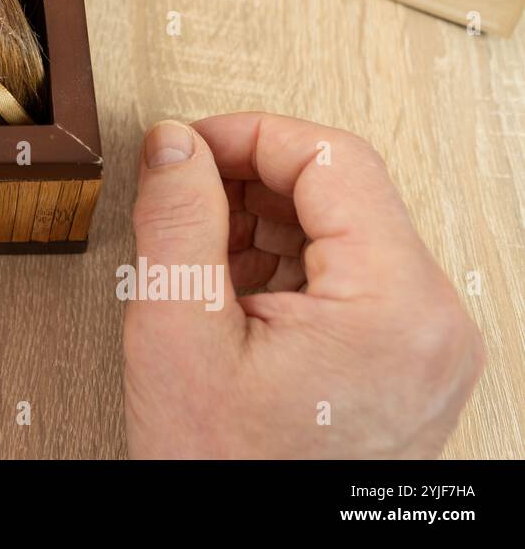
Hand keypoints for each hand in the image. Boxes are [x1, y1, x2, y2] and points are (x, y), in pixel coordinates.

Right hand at [124, 113, 483, 457]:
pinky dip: (286, 264)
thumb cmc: (227, 473)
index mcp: (395, 306)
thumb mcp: (179, 333)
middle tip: (183, 191)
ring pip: (344, 230)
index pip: (332, 160)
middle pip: (343, 192)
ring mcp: (426, 345)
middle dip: (250, 181)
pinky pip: (350, 276)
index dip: (250, 135)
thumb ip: (177, 220)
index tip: (192, 143)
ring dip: (264, 222)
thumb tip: (176, 144)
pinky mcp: (407, 361)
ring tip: (198, 253)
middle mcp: (432, 322)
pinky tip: (231, 287)